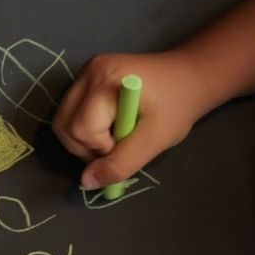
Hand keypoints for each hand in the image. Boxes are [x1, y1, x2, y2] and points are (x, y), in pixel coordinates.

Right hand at [53, 50, 214, 189]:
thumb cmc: (178, 106)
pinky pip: (71, 112)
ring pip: (64, 120)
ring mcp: (86, 72)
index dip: (100, 150)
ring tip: (113, 138)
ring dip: (84, 141)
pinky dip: (85, 129)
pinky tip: (109, 127)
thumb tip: (86, 182)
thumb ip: (121, 164)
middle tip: (116, 148)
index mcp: (106, 80)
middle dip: (86, 148)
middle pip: (64, 125)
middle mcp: (89, 71)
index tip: (128, 146)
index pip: (81, 129)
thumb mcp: (155, 140)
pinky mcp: (88, 77)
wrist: (191, 76)